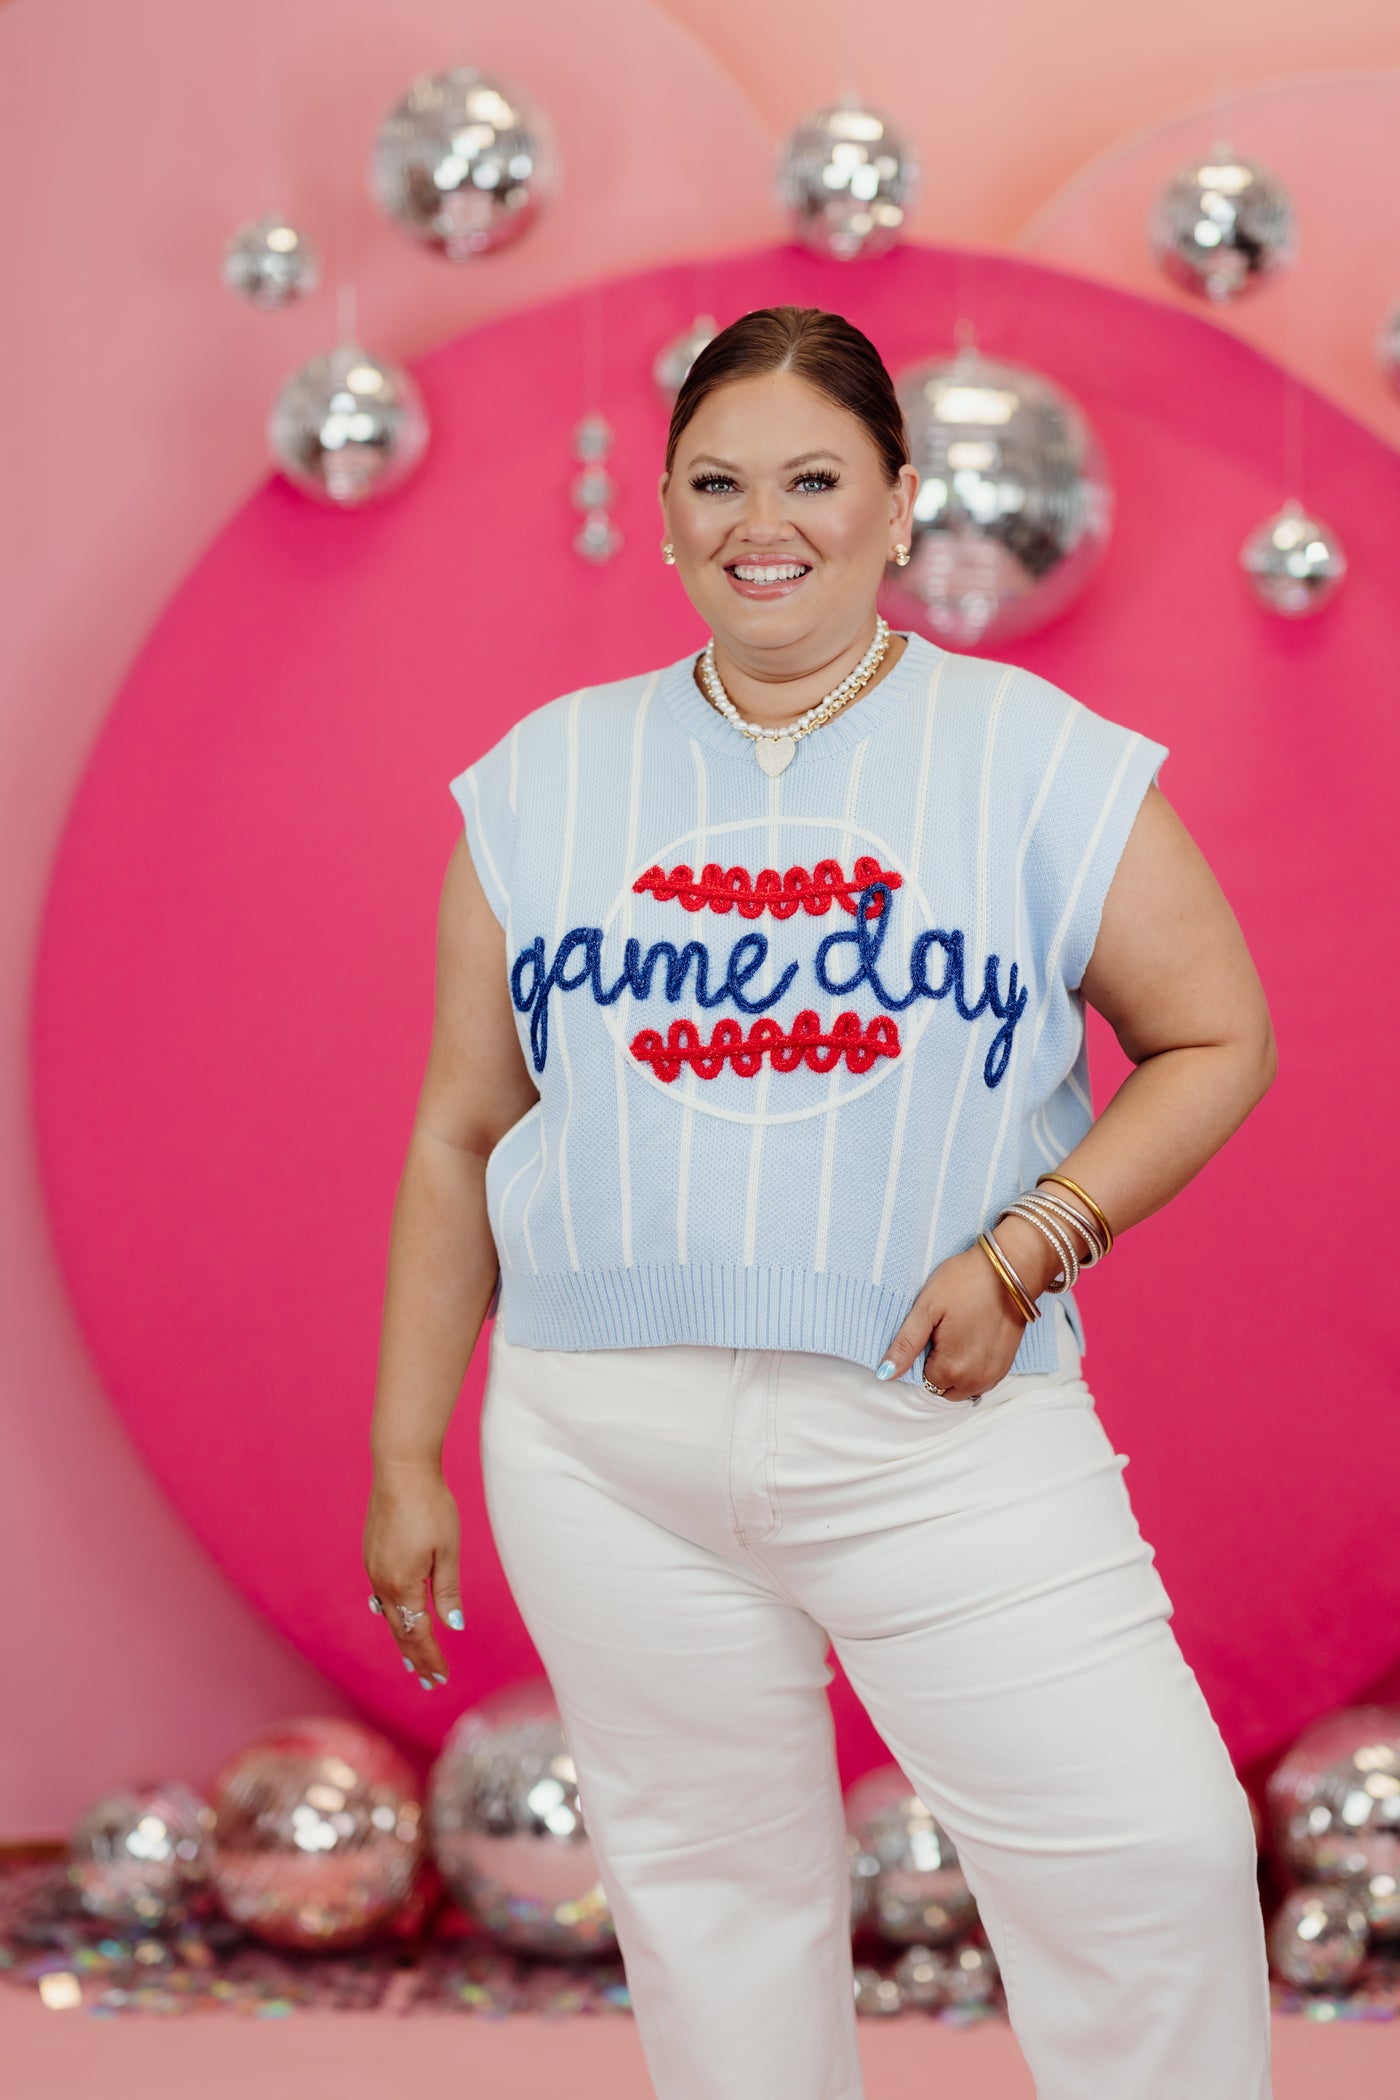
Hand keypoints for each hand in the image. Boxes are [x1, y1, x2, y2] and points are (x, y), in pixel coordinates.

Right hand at [362, 1459, 463, 1688]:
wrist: (400, 1470)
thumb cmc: (430, 1506)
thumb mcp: (447, 1550)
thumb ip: (447, 1591)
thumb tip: (452, 1627)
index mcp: (403, 1585)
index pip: (418, 1634)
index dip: (429, 1658)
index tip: (440, 1678)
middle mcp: (382, 1582)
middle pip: (399, 1630)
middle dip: (415, 1657)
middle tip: (428, 1681)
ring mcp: (373, 1568)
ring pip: (388, 1614)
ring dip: (403, 1637)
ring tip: (413, 1659)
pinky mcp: (372, 1555)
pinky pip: (382, 1595)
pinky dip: (393, 1614)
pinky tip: (398, 1616)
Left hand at [877, 1226, 1050, 1399]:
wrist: (1012, 1268)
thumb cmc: (966, 1281)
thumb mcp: (927, 1308)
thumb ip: (906, 1345)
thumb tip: (885, 1374)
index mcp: (952, 1369)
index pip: (924, 1380)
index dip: (924, 1355)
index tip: (933, 1331)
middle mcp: (976, 1380)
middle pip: (944, 1388)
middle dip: (939, 1368)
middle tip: (945, 1332)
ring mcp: (994, 1374)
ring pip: (963, 1387)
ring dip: (957, 1371)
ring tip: (960, 1334)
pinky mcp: (1007, 1365)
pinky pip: (982, 1380)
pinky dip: (973, 1368)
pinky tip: (973, 1339)